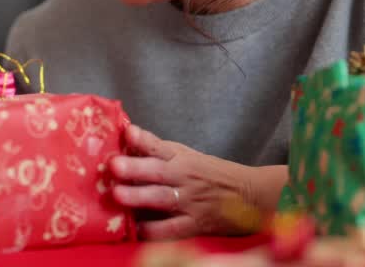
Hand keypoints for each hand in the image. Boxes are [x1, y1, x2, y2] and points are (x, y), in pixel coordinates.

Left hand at [109, 124, 255, 239]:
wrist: (250, 194)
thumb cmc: (210, 173)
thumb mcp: (187, 155)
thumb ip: (157, 148)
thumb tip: (125, 134)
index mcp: (181, 157)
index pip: (159, 146)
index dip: (143, 139)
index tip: (127, 133)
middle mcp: (184, 177)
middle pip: (157, 171)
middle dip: (134, 168)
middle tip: (113, 166)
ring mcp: (190, 201)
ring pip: (162, 199)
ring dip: (139, 197)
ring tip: (118, 196)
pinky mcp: (196, 224)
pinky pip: (173, 229)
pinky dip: (155, 231)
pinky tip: (138, 230)